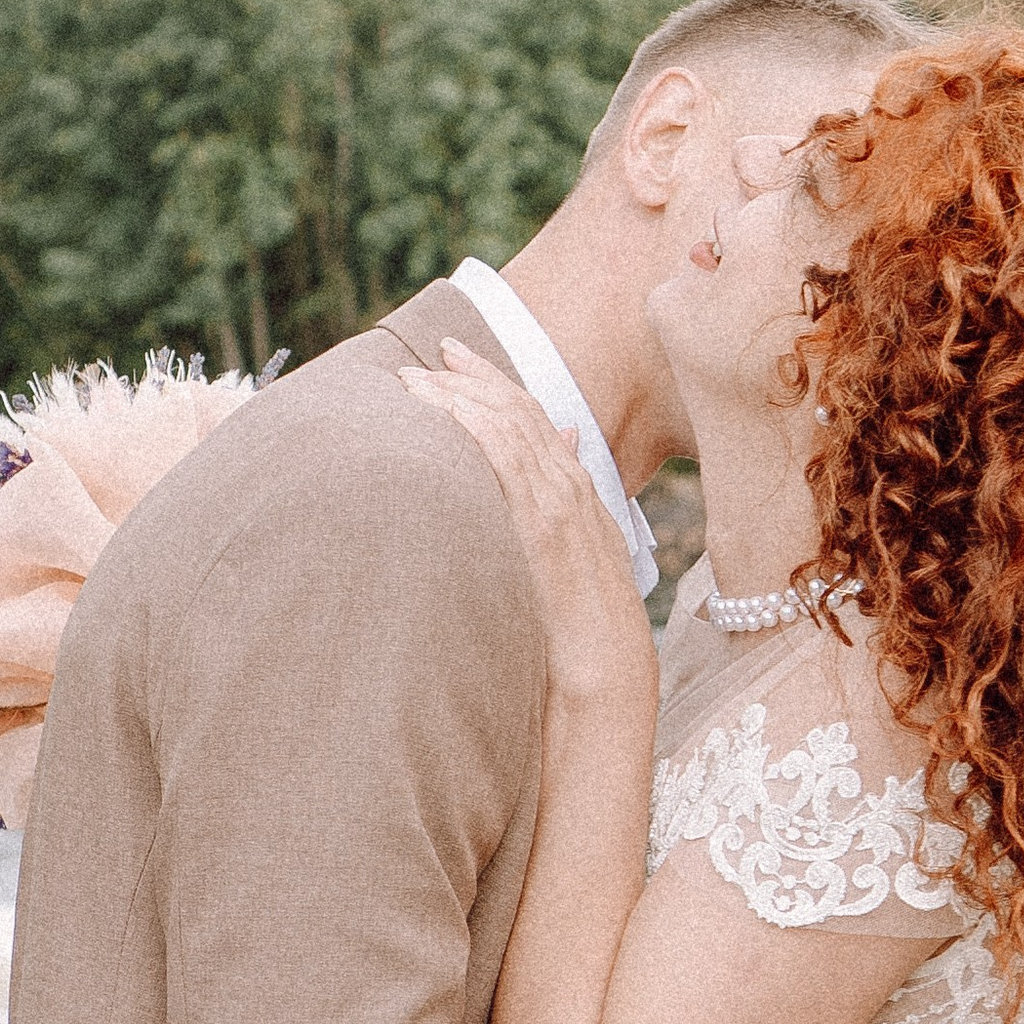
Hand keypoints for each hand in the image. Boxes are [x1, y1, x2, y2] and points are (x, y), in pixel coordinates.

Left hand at [400, 344, 654, 708]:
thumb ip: (559, 508)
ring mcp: (560, 502)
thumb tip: (557, 456)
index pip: (532, 415)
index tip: (455, 359)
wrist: (607, 664)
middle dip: (469, 378)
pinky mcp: (544, 525)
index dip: (493, 382)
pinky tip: (447, 414)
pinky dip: (477, 428)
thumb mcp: (573, 558)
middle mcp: (571, 486)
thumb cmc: (582, 624)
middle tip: (423, 360)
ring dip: (459, 398)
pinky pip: (509, 460)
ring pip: (508, 426)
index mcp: (576, 490)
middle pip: (517, 410)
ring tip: (416, 384)